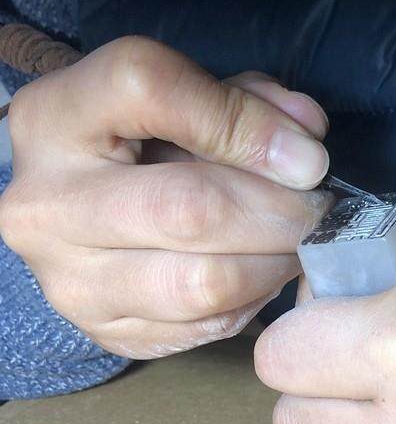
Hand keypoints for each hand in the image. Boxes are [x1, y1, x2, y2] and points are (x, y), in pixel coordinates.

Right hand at [0, 35, 330, 357]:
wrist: (80, 217)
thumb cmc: (143, 148)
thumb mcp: (186, 100)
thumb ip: (245, 102)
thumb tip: (307, 137)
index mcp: (57, 117)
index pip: (151, 92)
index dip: (248, 124)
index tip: (308, 157)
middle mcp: (47, 204)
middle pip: (189, 209)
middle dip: (280, 212)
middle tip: (320, 211)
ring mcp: (70, 281)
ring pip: (203, 284)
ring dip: (276, 264)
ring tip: (297, 243)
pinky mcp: (107, 332)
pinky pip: (209, 326)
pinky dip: (257, 300)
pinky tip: (264, 272)